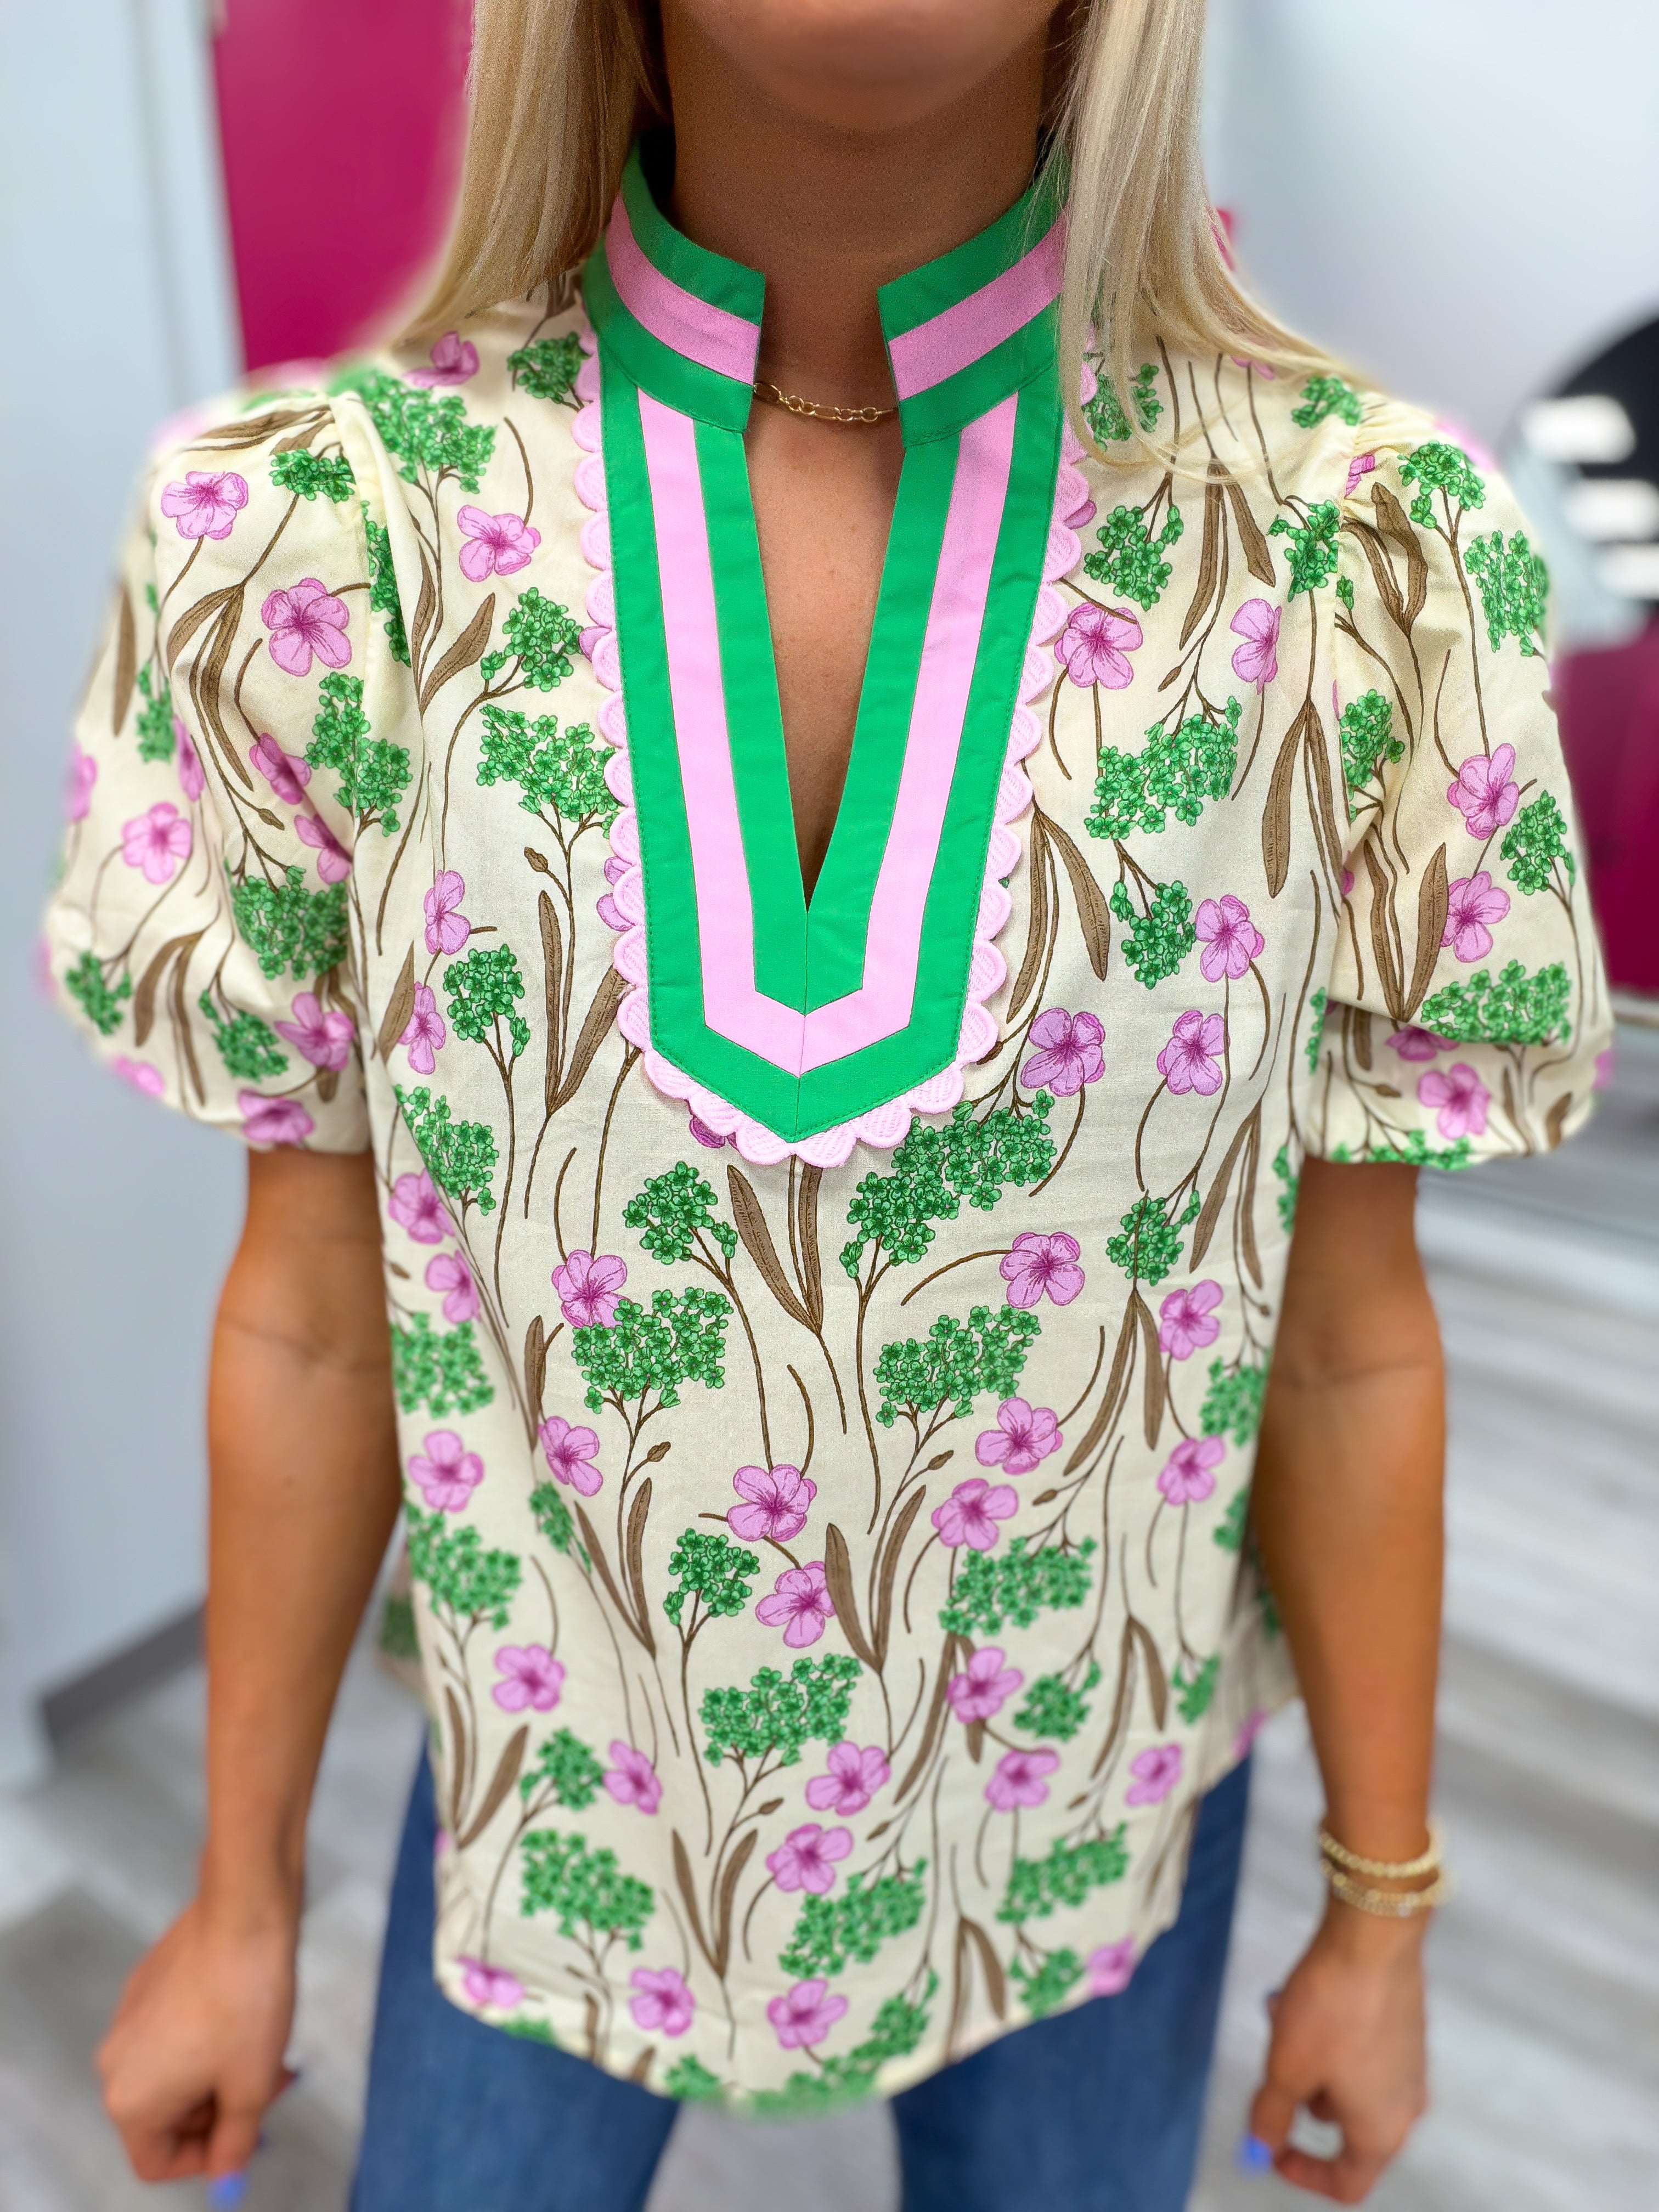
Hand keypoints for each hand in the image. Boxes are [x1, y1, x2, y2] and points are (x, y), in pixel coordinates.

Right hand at [97, 1894, 297, 2185]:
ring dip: (216, 2077)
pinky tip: (246, 2018)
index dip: (204, 2160)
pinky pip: (170, 2037)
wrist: (242, 1915)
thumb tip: (225, 2182)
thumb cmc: (246, 2007)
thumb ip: (234, 2143)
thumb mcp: (250, 2088)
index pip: (154, 2162)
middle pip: (163, 2118)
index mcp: (131, 2101)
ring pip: (171, 2075)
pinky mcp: (143, 1986)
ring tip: (267, 2052)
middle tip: (270, 2087)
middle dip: (218, 2113)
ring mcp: (126, 2021)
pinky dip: (205, 2043)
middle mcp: (114, 2065)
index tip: (250, 2132)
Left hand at [1247, 1901, 1427, 2200]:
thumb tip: (1260, 2148)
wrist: (1373, 1939)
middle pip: (1346, 2128)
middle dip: (1300, 2098)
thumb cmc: (1330, 2012)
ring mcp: (1411, 2065)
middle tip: (1271, 2062)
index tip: (1270, 2146)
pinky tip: (1305, 1996)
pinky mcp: (1408, 2028)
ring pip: (1349, 2081)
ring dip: (1311, 2059)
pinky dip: (1331, 2037)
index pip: (1348, 2183)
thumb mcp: (1286, 2068)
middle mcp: (1406, 2107)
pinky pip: (1362, 2050)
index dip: (1304, 2173)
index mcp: (1381, 2132)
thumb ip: (1272, 2115)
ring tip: (1280, 2016)